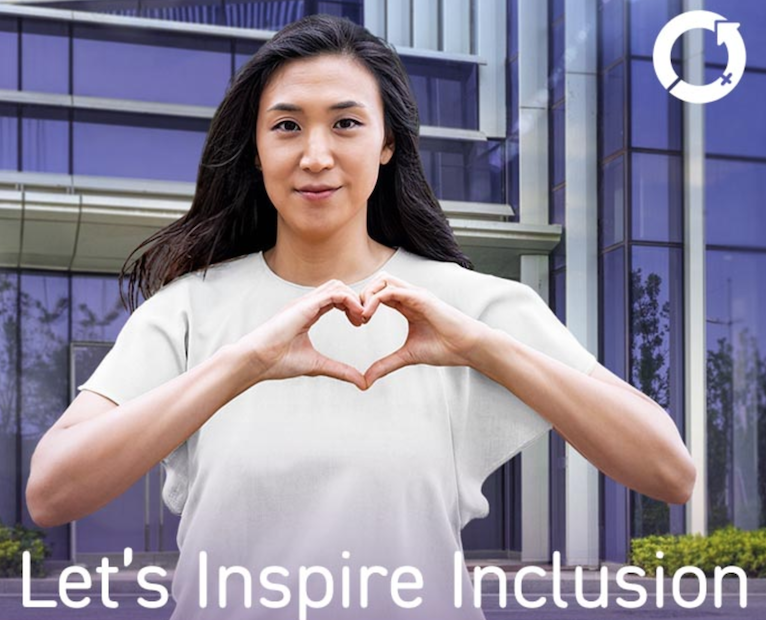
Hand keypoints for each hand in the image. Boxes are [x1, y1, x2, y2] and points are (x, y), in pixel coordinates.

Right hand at [237, 279, 366, 389]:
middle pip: (338, 287)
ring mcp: (304, 302)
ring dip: (354, 299)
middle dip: (355, 300)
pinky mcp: (304, 306)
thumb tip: (362, 383)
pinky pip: (333, 293)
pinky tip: (357, 316)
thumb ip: (341, 371)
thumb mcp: (318, 365)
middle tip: (364, 320)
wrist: (256, 361)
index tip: (360, 323)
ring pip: (337, 286)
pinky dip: (349, 300)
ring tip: (361, 318)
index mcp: (308, 313)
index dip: (352, 307)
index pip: (335, 298)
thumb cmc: (278, 362)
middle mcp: (306, 304)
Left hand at [358, 272, 487, 387]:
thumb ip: (386, 364)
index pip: (379, 293)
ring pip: (383, 280)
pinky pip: (391, 290)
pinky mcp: (421, 298)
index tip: (357, 323)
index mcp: (407, 305)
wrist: (468, 348)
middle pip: (378, 281)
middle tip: (356, 318)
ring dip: (367, 294)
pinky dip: (375, 299)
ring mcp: (416, 295)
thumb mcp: (407, 357)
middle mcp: (410, 296)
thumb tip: (366, 379)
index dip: (364, 304)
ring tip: (362, 316)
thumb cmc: (445, 348)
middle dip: (362, 295)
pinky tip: (368, 315)